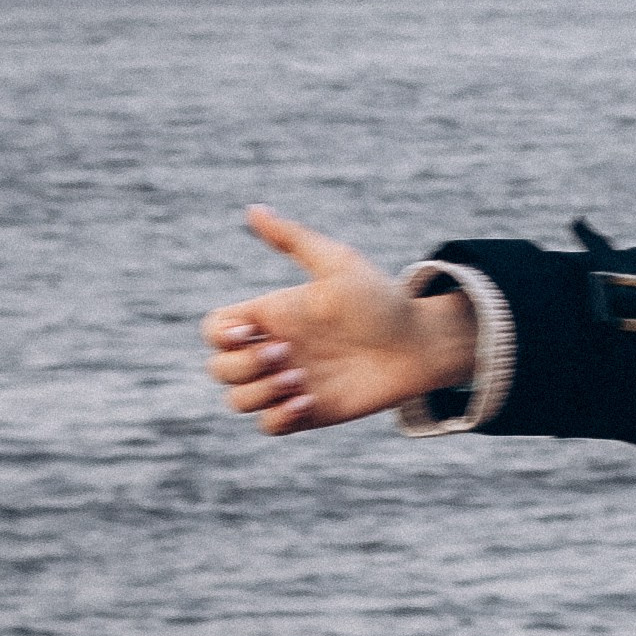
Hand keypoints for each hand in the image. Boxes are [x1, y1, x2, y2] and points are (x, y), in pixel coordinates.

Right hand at [201, 207, 475, 433]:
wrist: (419, 341)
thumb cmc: (380, 298)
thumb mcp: (337, 263)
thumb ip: (294, 239)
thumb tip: (254, 209)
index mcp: (274, 316)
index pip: (216, 330)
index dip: (219, 334)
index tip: (248, 328)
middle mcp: (274, 350)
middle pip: (219, 370)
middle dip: (241, 366)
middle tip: (285, 352)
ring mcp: (288, 382)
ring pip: (238, 401)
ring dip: (259, 393)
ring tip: (299, 380)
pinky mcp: (307, 411)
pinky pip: (268, 426)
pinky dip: (278, 418)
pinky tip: (308, 400)